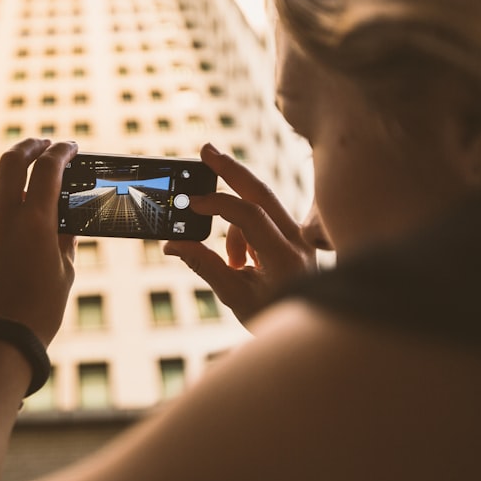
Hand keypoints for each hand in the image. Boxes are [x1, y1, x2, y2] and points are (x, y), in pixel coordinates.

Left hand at [0, 138, 78, 345]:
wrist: (0, 342)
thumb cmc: (40, 311)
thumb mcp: (65, 272)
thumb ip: (64, 238)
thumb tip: (64, 218)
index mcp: (37, 222)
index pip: (49, 168)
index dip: (61, 151)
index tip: (68, 148)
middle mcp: (3, 218)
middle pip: (12, 160)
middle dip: (29, 146)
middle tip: (39, 147)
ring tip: (6, 188)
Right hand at [163, 144, 315, 326]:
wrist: (308, 329)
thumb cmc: (273, 316)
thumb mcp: (235, 296)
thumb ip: (204, 265)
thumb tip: (172, 244)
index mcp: (286, 258)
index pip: (250, 216)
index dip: (218, 205)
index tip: (191, 204)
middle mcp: (298, 240)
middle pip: (262, 191)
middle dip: (231, 170)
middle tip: (206, 151)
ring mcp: (300, 235)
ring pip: (261, 204)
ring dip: (235, 223)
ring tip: (235, 264)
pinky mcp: (297, 235)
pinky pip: (265, 217)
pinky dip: (245, 229)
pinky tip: (245, 262)